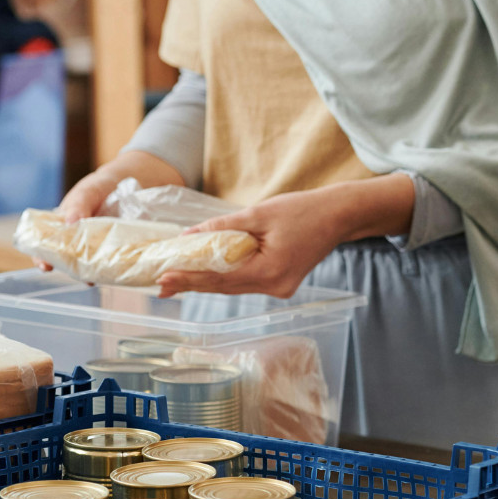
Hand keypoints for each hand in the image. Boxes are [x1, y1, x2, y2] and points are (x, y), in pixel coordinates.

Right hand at [47, 151, 185, 271]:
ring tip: (102, 277)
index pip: (46, 246)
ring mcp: (99, 247)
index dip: (43, 257)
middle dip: (75, 271)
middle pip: (71, 261)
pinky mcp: (118, 250)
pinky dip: (116, 268)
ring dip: (97, 273)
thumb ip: (79, 205)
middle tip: (84, 278)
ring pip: (93, 265)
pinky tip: (121, 272)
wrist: (131, 183)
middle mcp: (78, 241)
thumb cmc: (101, 187)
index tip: (45, 267)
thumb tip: (69, 224)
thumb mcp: (88, 191)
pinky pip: (115, 262)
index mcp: (63, 227)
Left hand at [157, 188, 344, 298]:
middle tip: (160, 286)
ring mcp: (280, 288)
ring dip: (206, 282)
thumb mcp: (258, 213)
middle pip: (225, 288)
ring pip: (235, 287)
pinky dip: (225, 277)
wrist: (337, 216)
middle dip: (192, 285)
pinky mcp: (282, 283)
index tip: (164, 278)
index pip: (220, 278)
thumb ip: (222, 227)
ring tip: (176, 281)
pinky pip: (246, 282)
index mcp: (269, 272)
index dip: (190, 278)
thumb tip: (188, 236)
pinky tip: (205, 275)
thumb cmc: (303, 211)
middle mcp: (275, 287)